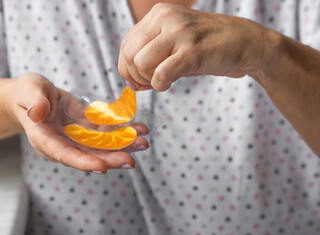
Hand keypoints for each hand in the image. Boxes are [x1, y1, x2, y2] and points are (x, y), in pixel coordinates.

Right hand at [8, 73, 148, 173]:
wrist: (35, 96)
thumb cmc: (27, 93)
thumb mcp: (27, 91)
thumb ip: (33, 101)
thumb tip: (38, 112)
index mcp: (46, 140)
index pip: (65, 154)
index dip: (83, 162)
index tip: (101, 167)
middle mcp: (64, 143)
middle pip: (88, 155)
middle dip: (110, 159)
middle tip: (130, 161)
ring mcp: (77, 137)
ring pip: (102, 146)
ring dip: (123, 146)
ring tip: (143, 143)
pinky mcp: (87, 129)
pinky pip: (106, 132)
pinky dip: (122, 130)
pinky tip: (139, 129)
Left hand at [119, 3, 268, 90]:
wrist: (244, 42)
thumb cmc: (206, 46)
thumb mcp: (173, 42)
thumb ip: (150, 55)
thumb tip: (131, 82)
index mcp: (158, 14)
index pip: (125, 44)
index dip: (126, 68)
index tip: (139, 80)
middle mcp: (165, 18)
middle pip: (129, 54)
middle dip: (135, 76)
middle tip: (151, 82)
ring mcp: (179, 32)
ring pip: (140, 63)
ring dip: (148, 80)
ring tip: (163, 80)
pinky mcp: (192, 50)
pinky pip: (161, 74)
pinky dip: (160, 85)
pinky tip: (170, 84)